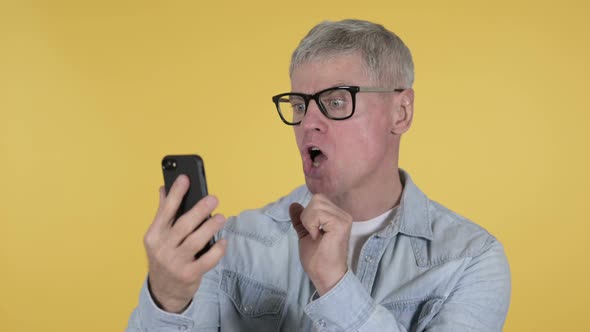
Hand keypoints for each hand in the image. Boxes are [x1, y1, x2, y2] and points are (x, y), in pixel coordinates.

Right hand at [143, 175, 226, 312]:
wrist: (164, 291)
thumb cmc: (165, 257)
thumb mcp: (159, 237)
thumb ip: (163, 213)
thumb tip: (164, 188)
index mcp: (154, 235)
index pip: (165, 210)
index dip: (176, 193)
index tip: (185, 178)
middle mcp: (162, 249)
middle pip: (183, 225)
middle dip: (199, 210)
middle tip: (213, 198)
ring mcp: (175, 263)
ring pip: (196, 241)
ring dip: (210, 227)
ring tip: (220, 217)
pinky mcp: (189, 275)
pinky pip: (207, 260)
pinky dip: (217, 249)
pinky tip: (223, 241)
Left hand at [289, 194, 351, 295]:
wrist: (325, 276)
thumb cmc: (318, 259)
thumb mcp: (305, 234)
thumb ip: (301, 219)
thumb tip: (293, 205)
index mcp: (337, 216)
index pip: (317, 199)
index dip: (308, 214)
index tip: (312, 232)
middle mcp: (343, 215)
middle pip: (317, 199)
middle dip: (307, 216)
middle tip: (312, 234)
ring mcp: (344, 218)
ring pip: (316, 204)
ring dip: (309, 221)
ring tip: (315, 236)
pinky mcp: (341, 224)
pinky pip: (318, 213)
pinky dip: (311, 224)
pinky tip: (317, 237)